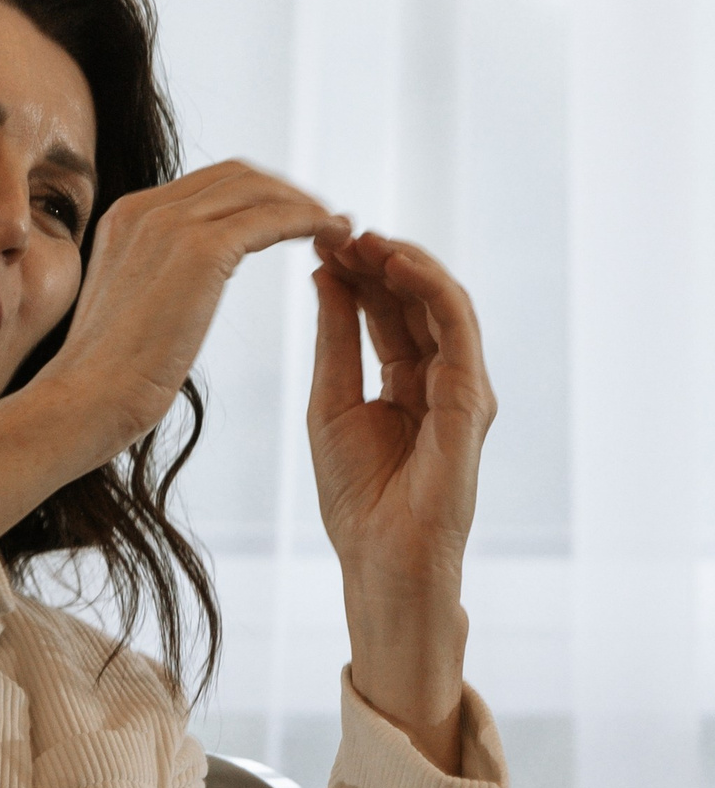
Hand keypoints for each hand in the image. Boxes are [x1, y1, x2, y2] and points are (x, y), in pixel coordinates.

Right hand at [0, 161, 347, 544]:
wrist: (82, 403)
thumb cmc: (102, 383)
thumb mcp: (128, 312)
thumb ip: (156, 284)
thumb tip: (183, 295)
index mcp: (126, 218)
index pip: (207, 186)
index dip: (256, 196)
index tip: (291, 219)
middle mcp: (147, 208)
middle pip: (238, 175)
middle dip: (287, 192)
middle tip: (327, 220)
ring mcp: (171, 224)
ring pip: (260, 190)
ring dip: (306, 204)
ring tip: (341, 230)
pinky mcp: (199, 250)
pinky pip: (272, 218)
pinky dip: (310, 221)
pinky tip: (334, 238)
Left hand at [308, 229, 495, 768]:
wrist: (380, 563)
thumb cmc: (357, 498)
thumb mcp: (330, 402)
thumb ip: (335, 339)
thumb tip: (324, 273)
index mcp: (407, 380)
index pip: (386, 308)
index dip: (356, 270)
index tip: (316, 239)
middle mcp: (442, 377)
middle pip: (414, 298)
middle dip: (377, 257)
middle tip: (336, 225)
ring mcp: (462, 387)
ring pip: (441, 302)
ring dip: (403, 262)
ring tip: (362, 235)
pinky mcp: (470, 400)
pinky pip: (456, 328)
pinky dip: (426, 289)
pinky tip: (391, 264)